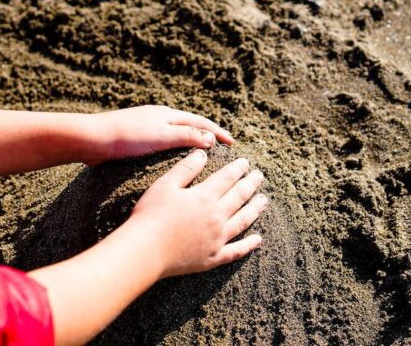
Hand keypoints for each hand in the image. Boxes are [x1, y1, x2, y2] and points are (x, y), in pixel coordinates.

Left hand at [85, 106, 234, 164]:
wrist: (93, 140)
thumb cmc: (127, 137)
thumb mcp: (162, 136)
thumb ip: (187, 136)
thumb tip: (211, 138)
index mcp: (167, 114)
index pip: (201, 122)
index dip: (218, 132)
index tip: (233, 143)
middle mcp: (158, 118)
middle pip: (189, 125)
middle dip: (207, 134)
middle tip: (222, 147)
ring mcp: (146, 127)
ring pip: (175, 134)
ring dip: (191, 142)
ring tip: (202, 155)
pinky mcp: (134, 139)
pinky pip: (162, 142)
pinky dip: (174, 149)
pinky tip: (171, 161)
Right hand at [128, 149, 266, 277]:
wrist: (146, 250)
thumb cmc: (151, 215)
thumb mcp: (165, 185)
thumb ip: (186, 169)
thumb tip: (203, 153)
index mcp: (204, 196)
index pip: (226, 178)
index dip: (237, 169)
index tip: (246, 162)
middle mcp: (216, 216)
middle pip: (239, 197)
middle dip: (250, 184)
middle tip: (260, 176)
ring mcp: (217, 238)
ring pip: (243, 221)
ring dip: (255, 209)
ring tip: (264, 200)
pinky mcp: (213, 257)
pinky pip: (236, 250)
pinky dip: (249, 245)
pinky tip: (258, 240)